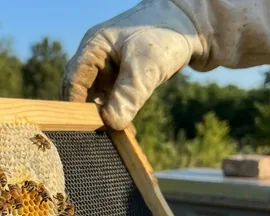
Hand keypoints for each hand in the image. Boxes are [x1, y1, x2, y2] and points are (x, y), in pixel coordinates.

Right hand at [61, 0, 202, 129]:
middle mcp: (98, 58)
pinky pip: (114, 99)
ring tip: (114, 137)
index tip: (84, 129)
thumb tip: (111, 124)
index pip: (74, 80)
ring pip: (99, 97)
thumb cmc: (166, 35)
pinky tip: (126, 130)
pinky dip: (118, 113)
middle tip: (98, 137)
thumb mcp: (146, 66)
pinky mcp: (124, 77)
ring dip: (105, 116)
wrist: (195, 26)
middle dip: (89, 114)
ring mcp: (111, 68)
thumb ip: (128, 95)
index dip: (75, 106)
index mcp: (94, 47)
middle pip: (82, 91)